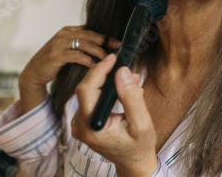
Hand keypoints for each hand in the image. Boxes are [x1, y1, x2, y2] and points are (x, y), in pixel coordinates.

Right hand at [19, 25, 120, 112]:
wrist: (34, 73)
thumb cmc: (55, 63)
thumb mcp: (70, 50)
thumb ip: (83, 46)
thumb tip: (105, 49)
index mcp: (69, 31)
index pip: (92, 30)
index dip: (106, 36)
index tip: (119, 42)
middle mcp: (64, 34)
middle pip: (91, 35)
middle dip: (107, 41)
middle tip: (119, 47)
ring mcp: (58, 43)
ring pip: (84, 44)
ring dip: (98, 51)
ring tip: (108, 59)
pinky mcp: (55, 55)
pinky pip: (75, 55)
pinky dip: (86, 59)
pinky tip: (93, 65)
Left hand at [71, 54, 158, 176]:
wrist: (133, 162)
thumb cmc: (139, 146)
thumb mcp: (141, 123)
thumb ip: (131, 97)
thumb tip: (122, 72)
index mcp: (91, 127)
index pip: (87, 90)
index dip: (98, 70)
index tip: (113, 59)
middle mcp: (80, 126)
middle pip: (85, 88)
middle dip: (105, 74)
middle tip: (126, 68)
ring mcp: (80, 124)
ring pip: (88, 91)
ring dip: (107, 81)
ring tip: (130, 80)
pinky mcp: (83, 121)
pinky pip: (91, 98)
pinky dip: (105, 89)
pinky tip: (121, 89)